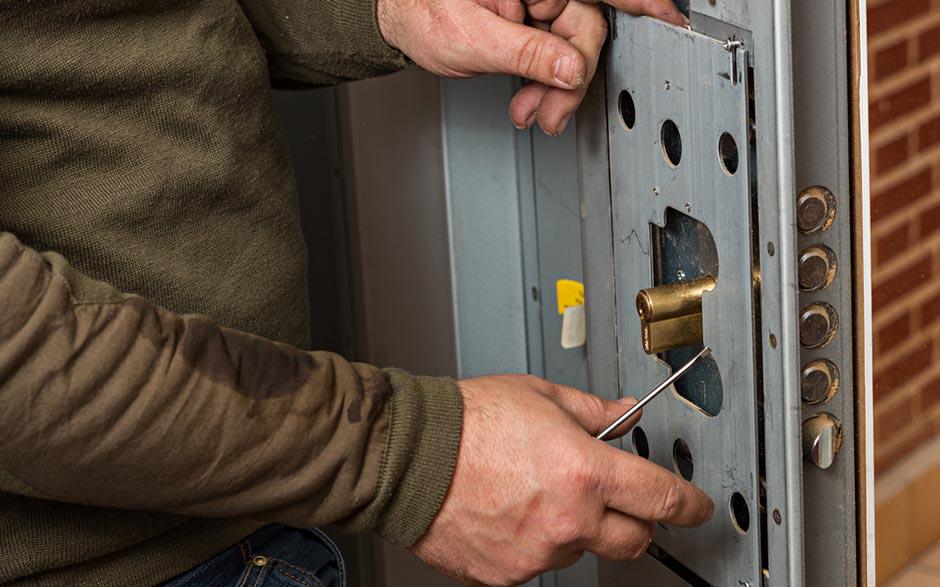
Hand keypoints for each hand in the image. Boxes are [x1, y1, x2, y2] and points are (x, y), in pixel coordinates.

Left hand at [377, 0, 686, 135]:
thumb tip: (573, 68)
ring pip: (573, 47)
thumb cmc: (422, 13)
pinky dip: (545, 83)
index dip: (637, 1)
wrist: (401, 21)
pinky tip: (529, 100)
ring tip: (530, 112)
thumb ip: (528, 54)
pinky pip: (556, 55)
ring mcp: (537, 1)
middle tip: (550, 110)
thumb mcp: (474, 39)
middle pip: (586, 25)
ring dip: (556, 88)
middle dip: (572, 75)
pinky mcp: (534, 22)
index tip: (669, 18)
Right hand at [412, 374, 712, 585]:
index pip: (662, 498)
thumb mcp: (541, 397)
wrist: (409, 457)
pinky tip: (511, 510)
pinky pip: (539, 562)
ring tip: (536, 492)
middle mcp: (568, 520)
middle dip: (635, 521)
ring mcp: (538, 553)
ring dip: (576, 528)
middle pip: (634, 540)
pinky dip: (536, 542)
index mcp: (584, 471)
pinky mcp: (509, 574)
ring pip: (581, 550)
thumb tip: (625, 413)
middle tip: (614, 497)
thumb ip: (594, 411)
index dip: (689, 504)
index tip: (697, 506)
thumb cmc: (467, 422)